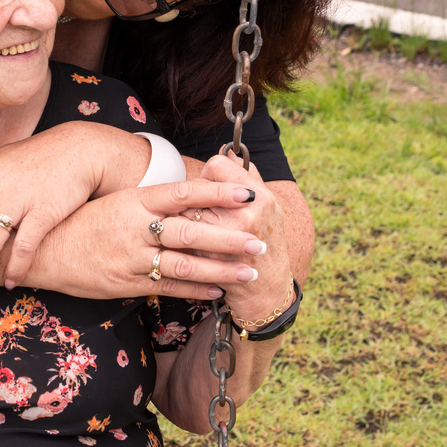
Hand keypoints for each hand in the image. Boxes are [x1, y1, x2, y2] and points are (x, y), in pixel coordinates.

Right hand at [23, 179, 267, 300]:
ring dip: (219, 269)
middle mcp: (135, 227)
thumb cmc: (84, 222)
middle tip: (260, 240)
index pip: (184, 192)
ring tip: (249, 272)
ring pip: (183, 264)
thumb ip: (154, 202)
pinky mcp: (125, 283)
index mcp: (135, 201)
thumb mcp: (118, 202)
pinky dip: (194, 290)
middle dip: (229, 237)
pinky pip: (166, 287)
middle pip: (190, 231)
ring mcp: (130, 257)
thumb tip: (195, 196)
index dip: (218, 191)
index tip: (248, 191)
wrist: (44, 250)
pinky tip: (217, 291)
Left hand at [191, 154, 292, 321]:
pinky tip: (188, 246)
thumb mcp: (268, 208)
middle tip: (197, 210)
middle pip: (197, 188)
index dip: (208, 177)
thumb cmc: (265, 244)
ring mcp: (229, 239)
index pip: (217, 165)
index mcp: (259, 197)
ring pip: (185, 212)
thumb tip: (226, 155)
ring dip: (180, 218)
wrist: (267, 291)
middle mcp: (246, 215)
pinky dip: (178, 239)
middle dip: (192, 199)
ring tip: (189, 227)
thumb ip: (248, 179)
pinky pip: (182, 238)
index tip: (210, 190)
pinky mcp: (212, 259)